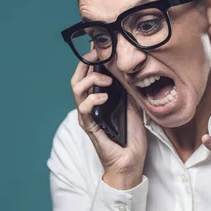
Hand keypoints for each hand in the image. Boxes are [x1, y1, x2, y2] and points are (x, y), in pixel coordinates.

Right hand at [71, 51, 146, 189]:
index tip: (100, 47)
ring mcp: (87, 117)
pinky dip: (92, 99)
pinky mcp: (90, 128)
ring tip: (107, 80)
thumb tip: (130, 72)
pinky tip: (104, 97)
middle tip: (97, 55)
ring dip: (91, 79)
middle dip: (85, 63)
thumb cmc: (131, 138)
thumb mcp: (133, 107)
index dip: (91, 60)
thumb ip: (128, 91)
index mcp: (97, 100)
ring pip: (76, 90)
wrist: (131, 163)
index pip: (87, 75)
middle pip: (76, 79)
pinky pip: (84, 110)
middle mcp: (88, 107)